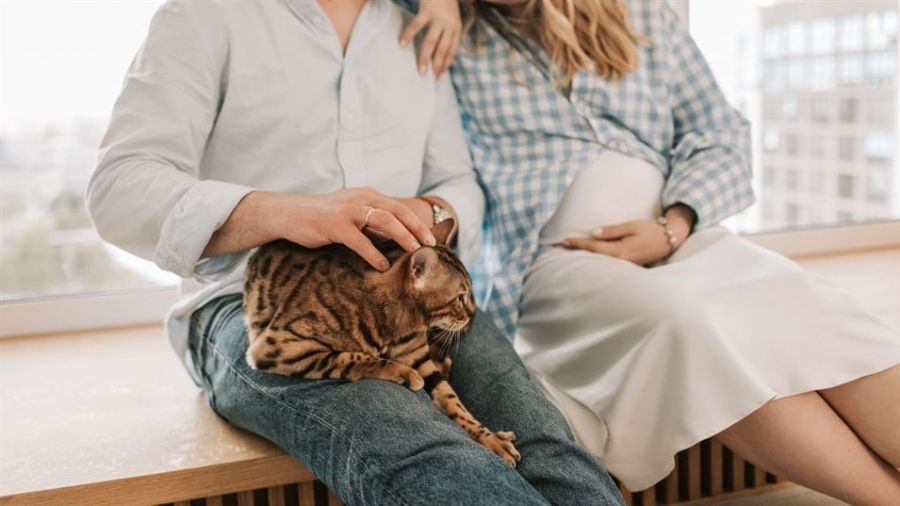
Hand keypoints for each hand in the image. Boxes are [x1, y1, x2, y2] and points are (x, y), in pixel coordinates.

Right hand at [272, 187, 435, 270]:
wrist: (290, 214)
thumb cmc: (323, 219)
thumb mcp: (352, 215)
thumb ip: (372, 224)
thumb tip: (397, 240)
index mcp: (367, 196)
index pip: (398, 208)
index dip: (417, 223)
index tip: (431, 238)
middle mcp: (361, 199)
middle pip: (396, 212)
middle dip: (416, 228)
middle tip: (430, 245)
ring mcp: (347, 211)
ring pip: (383, 221)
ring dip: (402, 236)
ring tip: (414, 251)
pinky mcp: (334, 225)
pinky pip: (359, 240)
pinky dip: (373, 253)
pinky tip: (382, 266)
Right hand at [399, 0, 461, 78]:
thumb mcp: (452, 14)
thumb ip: (448, 29)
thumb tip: (438, 47)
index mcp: (457, 27)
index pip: (452, 50)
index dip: (446, 64)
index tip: (440, 76)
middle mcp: (450, 25)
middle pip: (442, 50)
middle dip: (436, 66)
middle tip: (430, 79)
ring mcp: (438, 18)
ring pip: (430, 43)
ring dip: (425, 57)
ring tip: (420, 70)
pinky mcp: (427, 11)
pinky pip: (416, 26)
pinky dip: (408, 35)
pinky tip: (402, 44)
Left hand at [559, 207, 694, 265]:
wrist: (670, 239)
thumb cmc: (651, 230)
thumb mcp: (631, 226)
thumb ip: (612, 231)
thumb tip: (594, 233)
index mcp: (621, 250)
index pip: (594, 247)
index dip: (578, 244)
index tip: (564, 241)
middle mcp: (621, 260)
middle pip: (594, 256)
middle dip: (577, 251)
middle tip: (558, 247)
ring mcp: (625, 265)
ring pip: (600, 261)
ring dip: (585, 255)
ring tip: (569, 252)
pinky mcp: (628, 265)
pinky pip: (608, 262)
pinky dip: (596, 259)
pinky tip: (588, 257)